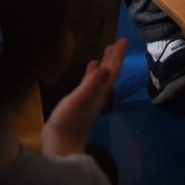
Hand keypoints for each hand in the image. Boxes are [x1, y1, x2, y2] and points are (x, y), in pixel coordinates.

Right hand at [42, 37, 126, 156]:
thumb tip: (106, 67)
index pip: (113, 70)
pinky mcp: (80, 102)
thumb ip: (91, 84)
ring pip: (102, 76)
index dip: (118, 55)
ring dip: (105, 63)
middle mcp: (99, 94)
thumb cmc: (68, 122)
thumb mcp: (78, 100)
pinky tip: (90, 67)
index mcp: (100, 92)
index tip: (124, 39)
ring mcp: (90, 99)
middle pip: (110, 72)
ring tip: (107, 49)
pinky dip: (93, 72)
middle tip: (120, 41)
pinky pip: (91, 82)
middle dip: (115, 56)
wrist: (61, 145)